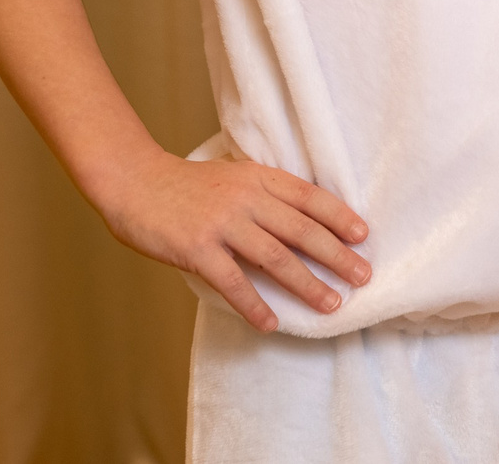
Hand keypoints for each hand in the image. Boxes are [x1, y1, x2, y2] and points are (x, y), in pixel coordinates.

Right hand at [99, 147, 372, 331]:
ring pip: (276, 258)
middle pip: (302, 230)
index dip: (339, 216)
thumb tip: (302, 219)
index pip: (309, 197)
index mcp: (258, 177)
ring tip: (331, 305)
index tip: (363, 236)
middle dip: (337, 256)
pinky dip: (255, 305)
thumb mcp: (233, 175)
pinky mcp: (197, 249)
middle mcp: (246, 199)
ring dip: (307, 285)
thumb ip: (264, 192)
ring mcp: (222, 224)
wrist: (134, 182)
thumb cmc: (186, 184)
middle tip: (362, 277)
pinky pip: (234, 282)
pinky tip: (271, 323)